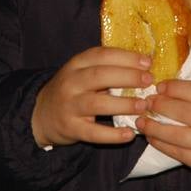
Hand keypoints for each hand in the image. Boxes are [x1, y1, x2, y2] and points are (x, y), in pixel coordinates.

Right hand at [30, 47, 151, 148]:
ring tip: (143, 106)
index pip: (101, 55)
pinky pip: (92, 133)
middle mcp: (70, 82)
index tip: (147, 62)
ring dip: (123, 104)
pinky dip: (112, 135)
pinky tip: (129, 135)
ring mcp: (69, 106)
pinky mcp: (70, 128)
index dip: (126, 57)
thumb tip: (144, 67)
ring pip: (96, 104)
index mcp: (76, 64)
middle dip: (127, 77)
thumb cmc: (72, 90)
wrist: (42, 115)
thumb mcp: (82, 73)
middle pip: (99, 76)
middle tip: (149, 81)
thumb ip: (106, 68)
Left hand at [139, 80, 190, 190]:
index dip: (175, 87)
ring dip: (155, 127)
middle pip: (185, 112)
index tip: (159, 86)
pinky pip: (176, 152)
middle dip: (161, 105)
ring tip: (141, 121)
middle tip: (147, 102)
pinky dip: (160, 143)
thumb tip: (168, 86)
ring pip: (177, 134)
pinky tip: (151, 137)